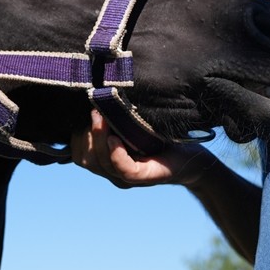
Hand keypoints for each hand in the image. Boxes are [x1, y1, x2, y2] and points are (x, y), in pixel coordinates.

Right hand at [71, 109, 212, 188]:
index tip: (83, 113)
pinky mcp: (145, 177)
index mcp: (107, 161)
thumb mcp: (132, 124)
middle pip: (86, 158)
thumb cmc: (162, 136)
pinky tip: (115, 138)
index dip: (76, 136)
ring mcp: (128, 177)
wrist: (193, 155)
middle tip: (94, 110)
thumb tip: (94, 91)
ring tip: (101, 116)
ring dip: (98, 138)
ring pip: (101, 162)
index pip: (79, 154)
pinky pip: (124, 170)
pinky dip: (116, 154)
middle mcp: (114, 172)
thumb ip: (114, 117)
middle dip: (86, 134)